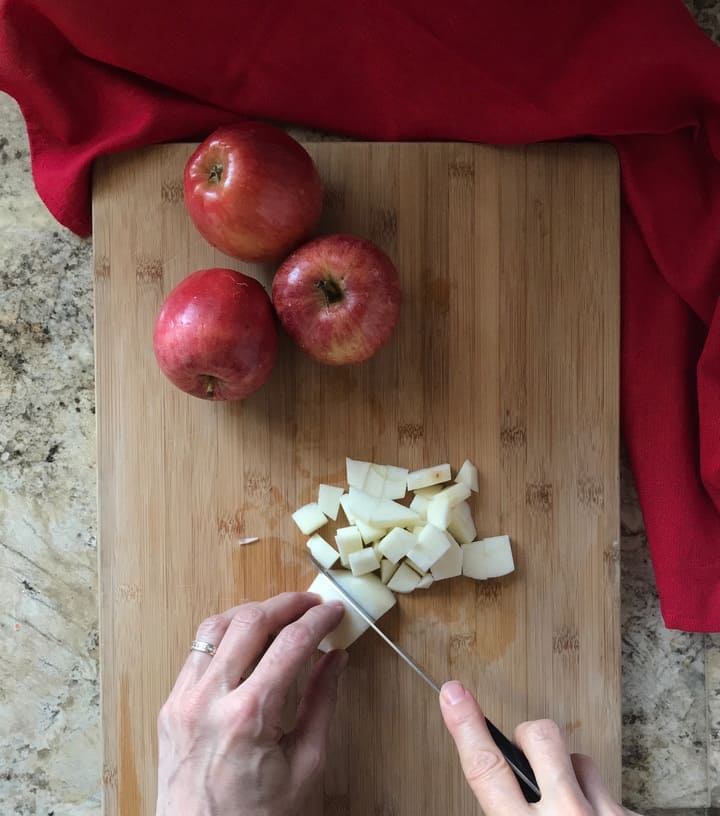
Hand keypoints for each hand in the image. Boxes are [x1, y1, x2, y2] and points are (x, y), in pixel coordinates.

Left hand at [156, 592, 346, 815]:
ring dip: (252, 612)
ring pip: (216, 626)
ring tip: (279, 615)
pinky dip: (224, 636)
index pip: (291, 644)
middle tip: (310, 604)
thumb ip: (321, 704)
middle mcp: (209, 701)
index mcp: (248, 718)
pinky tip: (245, 641)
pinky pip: (197, 651)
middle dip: (286, 605)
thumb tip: (335, 659)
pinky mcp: (170, 706)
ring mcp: (183, 701)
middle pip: (250, 621)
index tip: (334, 611)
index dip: (318, 620)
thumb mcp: (304, 766)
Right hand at [439, 681, 642, 814]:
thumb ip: (507, 813)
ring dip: (572, 778)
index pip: (486, 768)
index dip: (466, 726)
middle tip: (532, 764)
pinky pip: (613, 793)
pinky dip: (603, 806)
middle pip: (540, 736)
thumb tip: (504, 792)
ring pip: (581, 760)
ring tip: (572, 811)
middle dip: (531, 739)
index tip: (454, 693)